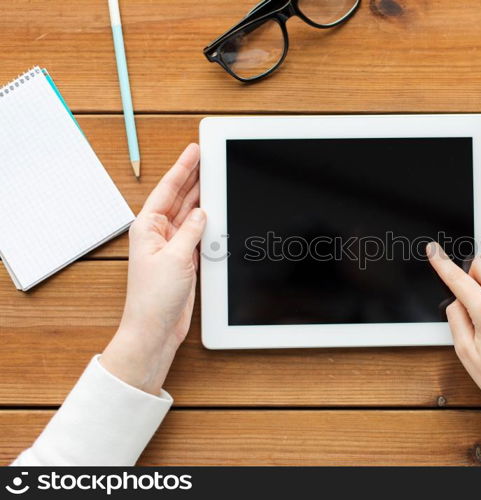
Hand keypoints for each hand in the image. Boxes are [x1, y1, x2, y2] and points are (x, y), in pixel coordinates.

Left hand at [101, 144, 205, 394]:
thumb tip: (202, 213)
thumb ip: (191, 231)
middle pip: (179, 198)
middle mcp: (158, 234)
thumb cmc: (154, 298)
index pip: (168, 189)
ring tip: (216, 178)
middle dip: (194, 178)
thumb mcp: (176, 258)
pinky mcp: (183, 260)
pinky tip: (217, 212)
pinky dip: (208, 224)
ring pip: (191, 215)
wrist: (155, 328)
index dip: (183, 168)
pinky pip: (198, 234)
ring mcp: (171, 247)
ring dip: (203, 199)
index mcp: (148, 227)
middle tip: (208, 158)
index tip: (194, 150)